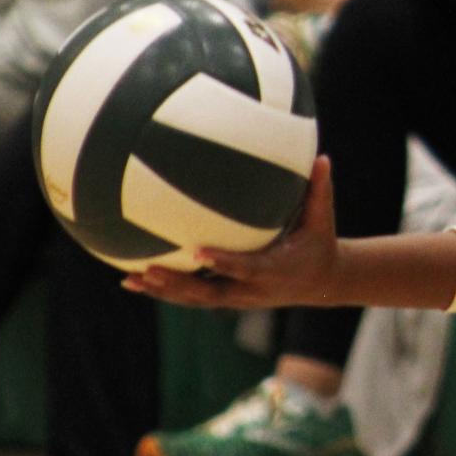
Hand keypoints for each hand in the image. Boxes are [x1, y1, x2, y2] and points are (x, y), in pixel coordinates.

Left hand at [127, 157, 342, 308]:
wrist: (321, 282)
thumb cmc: (319, 243)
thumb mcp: (323, 219)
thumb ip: (320, 189)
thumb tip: (322, 156)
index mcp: (275, 271)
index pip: (246, 267)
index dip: (223, 261)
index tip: (199, 251)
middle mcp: (252, 290)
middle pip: (210, 293)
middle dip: (179, 284)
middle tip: (151, 269)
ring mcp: (237, 297)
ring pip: (195, 299)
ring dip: (164, 291)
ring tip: (132, 279)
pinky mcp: (226, 298)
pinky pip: (192, 297)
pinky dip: (165, 291)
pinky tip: (135, 281)